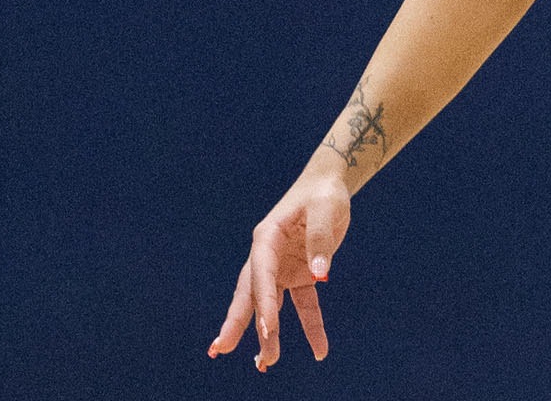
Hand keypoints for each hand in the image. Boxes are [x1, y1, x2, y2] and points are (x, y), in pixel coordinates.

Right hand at [207, 171, 351, 370]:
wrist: (329, 185)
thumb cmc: (323, 194)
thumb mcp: (326, 208)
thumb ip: (320, 239)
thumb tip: (319, 276)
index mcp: (267, 238)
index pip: (261, 274)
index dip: (263, 301)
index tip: (267, 326)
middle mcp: (269, 256)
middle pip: (251, 294)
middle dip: (239, 323)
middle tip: (222, 350)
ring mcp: (282, 268)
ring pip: (272, 306)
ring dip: (270, 334)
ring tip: (266, 364)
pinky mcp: (300, 275)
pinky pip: (304, 305)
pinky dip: (311, 327)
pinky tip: (320, 350)